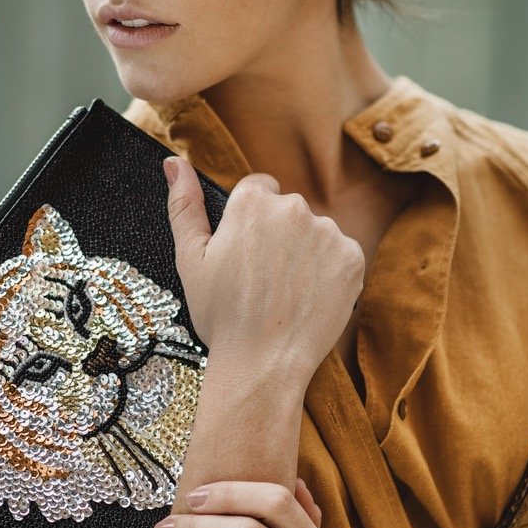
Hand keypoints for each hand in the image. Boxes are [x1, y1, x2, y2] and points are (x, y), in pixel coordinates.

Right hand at [163, 156, 363, 382]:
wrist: (263, 364)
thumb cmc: (221, 316)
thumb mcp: (190, 260)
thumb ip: (184, 206)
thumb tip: (175, 162)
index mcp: (252, 202)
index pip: (258, 189)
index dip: (249, 222)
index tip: (245, 253)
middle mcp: (294, 207)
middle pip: (287, 210)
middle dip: (278, 235)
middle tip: (262, 279)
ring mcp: (328, 232)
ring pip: (315, 232)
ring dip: (304, 253)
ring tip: (285, 293)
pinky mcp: (352, 258)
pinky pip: (340, 254)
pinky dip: (328, 272)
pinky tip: (308, 298)